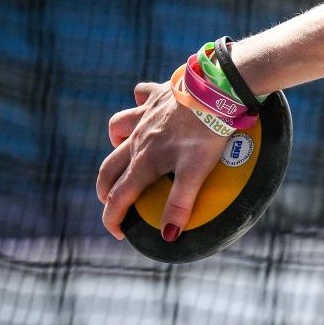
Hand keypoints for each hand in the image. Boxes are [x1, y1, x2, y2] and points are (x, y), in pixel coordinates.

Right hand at [96, 79, 227, 241]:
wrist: (217, 89)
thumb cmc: (207, 132)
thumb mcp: (196, 172)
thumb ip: (181, 203)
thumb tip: (168, 235)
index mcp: (145, 161)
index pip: (119, 196)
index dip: (113, 218)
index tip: (118, 233)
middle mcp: (139, 138)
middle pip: (109, 167)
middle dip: (106, 188)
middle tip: (111, 200)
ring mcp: (147, 114)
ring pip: (117, 127)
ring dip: (115, 141)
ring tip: (123, 150)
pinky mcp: (160, 93)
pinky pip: (140, 95)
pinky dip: (139, 102)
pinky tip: (146, 105)